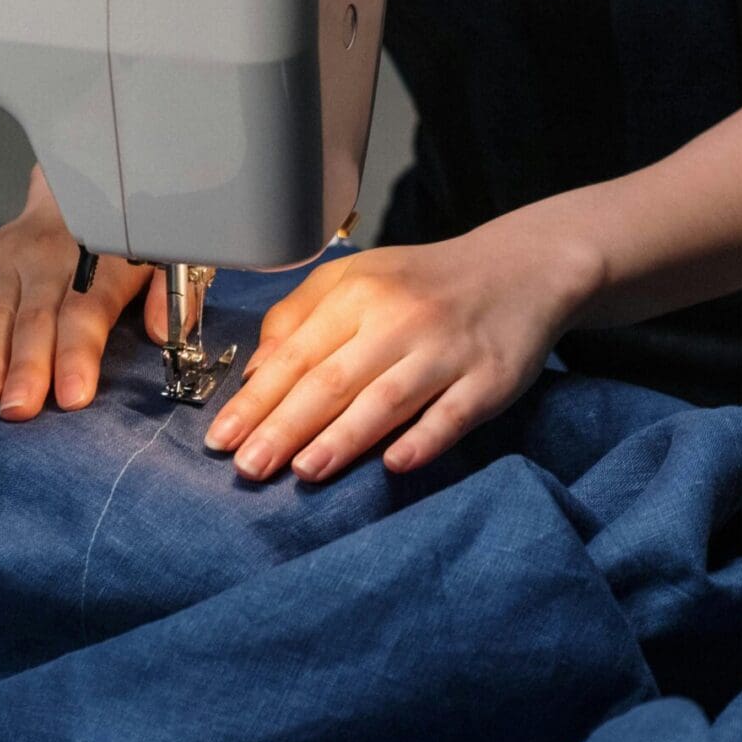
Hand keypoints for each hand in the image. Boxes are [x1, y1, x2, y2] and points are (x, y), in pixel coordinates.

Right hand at [0, 166, 188, 418]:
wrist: (78, 193)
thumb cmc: (125, 246)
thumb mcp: (167, 260)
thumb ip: (172, 297)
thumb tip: (162, 333)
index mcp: (102, 262)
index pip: (86, 312)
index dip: (78, 355)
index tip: (73, 396)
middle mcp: (50, 256)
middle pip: (37, 318)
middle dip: (27, 366)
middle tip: (19, 408)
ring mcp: (9, 255)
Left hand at [203, 223, 600, 481]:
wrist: (520, 269)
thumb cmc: (422, 284)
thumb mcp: (354, 279)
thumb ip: (299, 318)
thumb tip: (253, 375)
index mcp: (358, 293)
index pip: (296, 354)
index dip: (256, 399)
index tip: (221, 437)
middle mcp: (399, 318)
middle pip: (333, 380)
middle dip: (285, 427)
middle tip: (248, 467)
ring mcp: (447, 349)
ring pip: (387, 398)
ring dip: (344, 438)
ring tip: (303, 471)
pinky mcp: (490, 378)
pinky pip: (453, 414)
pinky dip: (425, 438)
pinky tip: (395, 464)